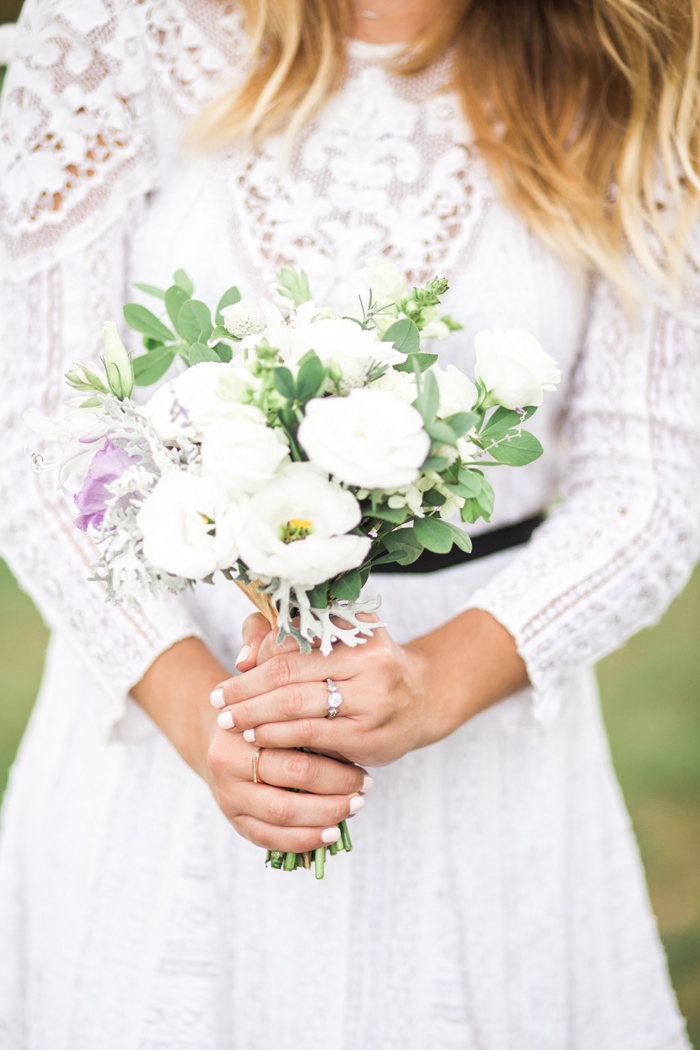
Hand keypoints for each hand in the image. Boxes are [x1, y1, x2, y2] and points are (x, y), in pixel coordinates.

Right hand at [131, 637, 370, 852]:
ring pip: (283, 812)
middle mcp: (222, 760)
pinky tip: (332, 832)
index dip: (326, 734)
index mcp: (232, 721)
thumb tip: (298, 644)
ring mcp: (226, 796)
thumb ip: (281, 651)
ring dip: (326, 811)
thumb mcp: (273, 672)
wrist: (235, 733)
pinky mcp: (236, 824)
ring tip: (358, 803)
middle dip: (335, 779)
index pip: (284, 727)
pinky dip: (305, 840)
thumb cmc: (270, 702)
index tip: (364, 738)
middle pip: (290, 773)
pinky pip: (272, 840)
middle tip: (367, 781)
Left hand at [216, 615, 430, 767]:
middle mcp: (369, 662)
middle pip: (288, 676)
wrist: (420, 700)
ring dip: (255, 717)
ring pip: (296, 708)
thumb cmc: (363, 665)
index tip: (231, 672)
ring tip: (232, 722)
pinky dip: (277, 737)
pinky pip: (311, 737)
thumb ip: (281, 636)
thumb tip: (242, 659)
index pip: (291, 641)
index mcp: (357, 630)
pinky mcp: (370, 738)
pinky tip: (259, 738)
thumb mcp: (333, 638)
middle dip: (245, 691)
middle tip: (218, 701)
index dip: (256, 657)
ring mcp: (373, 702)